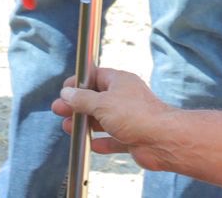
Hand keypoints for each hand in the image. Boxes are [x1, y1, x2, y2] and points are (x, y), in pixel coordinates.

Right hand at [53, 67, 180, 171]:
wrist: (163, 140)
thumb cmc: (136, 115)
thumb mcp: (102, 103)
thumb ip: (82, 99)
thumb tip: (67, 93)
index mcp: (120, 82)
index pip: (95, 77)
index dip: (78, 83)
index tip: (64, 90)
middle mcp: (125, 98)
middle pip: (96, 99)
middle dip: (77, 106)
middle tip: (59, 110)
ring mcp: (129, 118)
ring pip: (103, 120)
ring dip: (85, 124)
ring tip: (68, 128)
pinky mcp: (133, 137)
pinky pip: (114, 139)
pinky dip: (102, 141)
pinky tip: (91, 144)